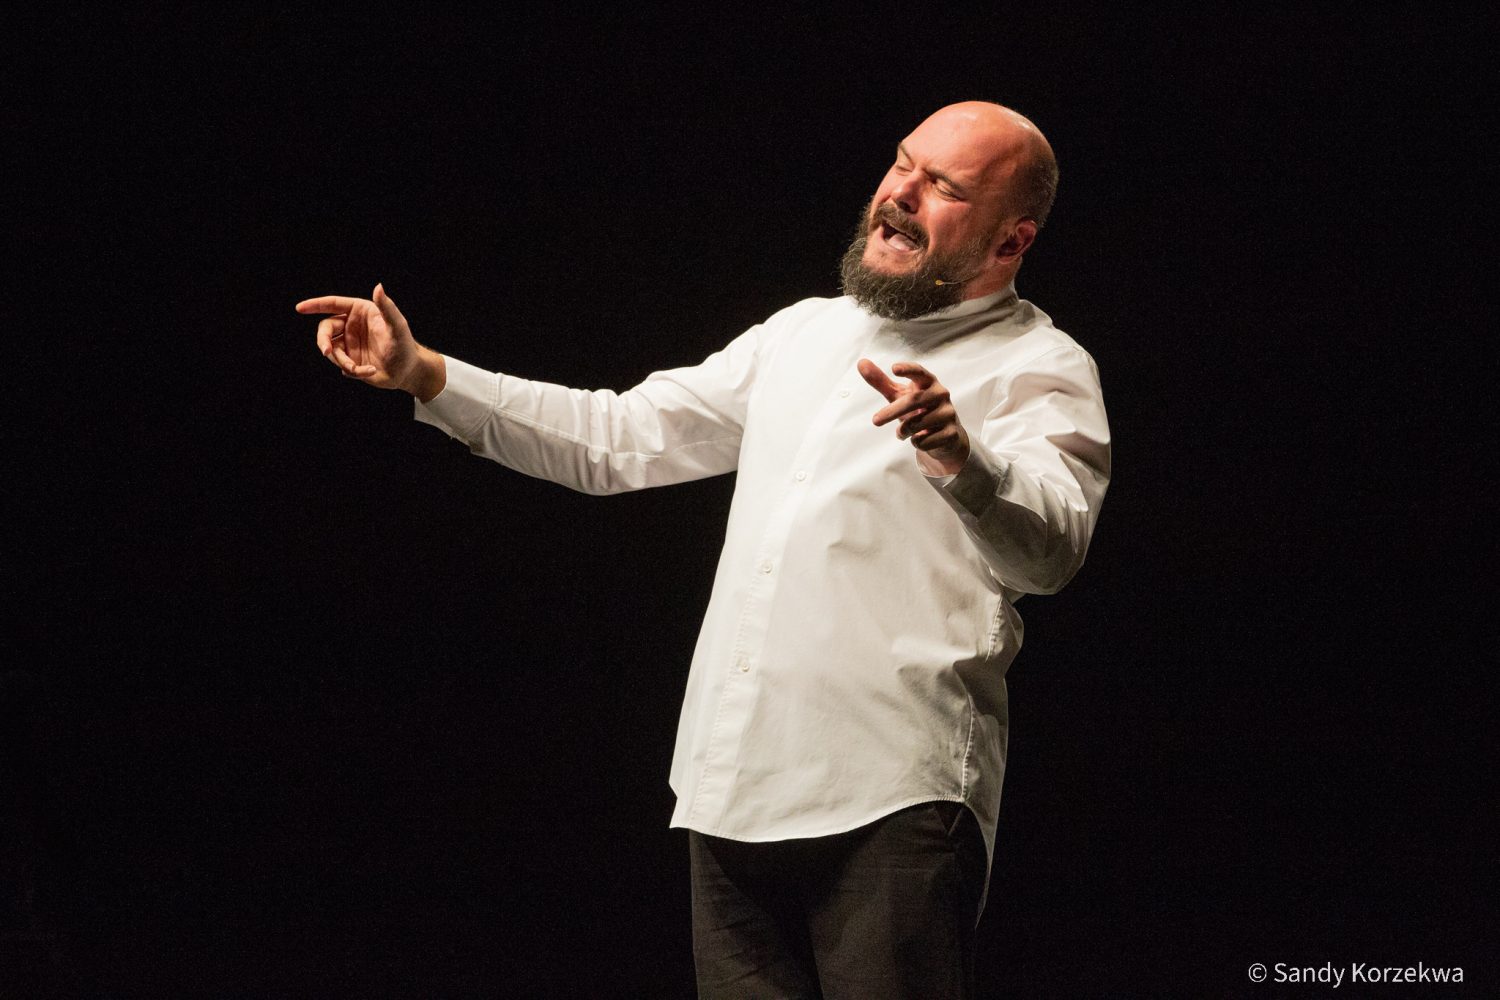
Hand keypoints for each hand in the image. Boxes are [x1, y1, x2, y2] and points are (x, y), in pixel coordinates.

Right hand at [296, 284, 445, 399]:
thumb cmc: (405, 346)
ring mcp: (349, 343)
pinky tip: (369, 371)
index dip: (315, 305)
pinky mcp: (350, 359)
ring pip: (331, 349)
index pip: (333, 304)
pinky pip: (341, 364)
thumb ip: (387, 307)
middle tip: (327, 351)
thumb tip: (378, 286)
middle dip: (323, 341)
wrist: (408, 371)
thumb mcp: (397, 326)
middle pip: (325, 328)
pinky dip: (352, 370)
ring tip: (359, 368)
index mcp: (360, 311)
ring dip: (342, 360)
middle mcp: (351, 325)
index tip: (299, 308)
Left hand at [858, 359, 970, 475]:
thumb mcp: (899, 395)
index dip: (907, 369)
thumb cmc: (918, 410)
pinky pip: (924, 441)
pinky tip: (921, 439)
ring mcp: (948, 413)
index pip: (919, 372)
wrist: (944, 436)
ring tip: (904, 432)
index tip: (894, 368)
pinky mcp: (951, 433)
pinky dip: (916, 443)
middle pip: (913, 401)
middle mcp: (941, 394)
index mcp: (928, 382)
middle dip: (892, 412)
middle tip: (875, 421)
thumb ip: (881, 381)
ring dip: (903, 432)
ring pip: (917, 424)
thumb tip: (861, 363)